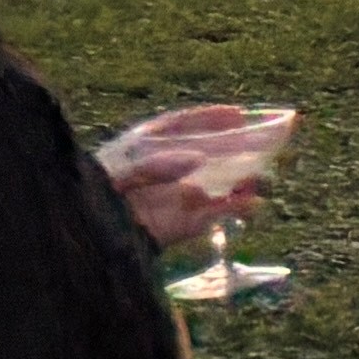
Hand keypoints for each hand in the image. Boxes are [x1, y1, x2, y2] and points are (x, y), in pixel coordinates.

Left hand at [97, 106, 295, 252]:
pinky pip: (220, 212)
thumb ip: (154, 166)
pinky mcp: (188, 222)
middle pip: (210, 150)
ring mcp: (180, 195)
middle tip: (269, 138)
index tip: (238, 113)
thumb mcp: (116, 175)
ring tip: (264, 174)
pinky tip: (253, 203)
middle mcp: (168, 168)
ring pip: (221, 180)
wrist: (89, 244)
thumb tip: (198, 161)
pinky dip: (239, 207)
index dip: (210, 118)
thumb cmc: (94, 200)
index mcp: (145, 148)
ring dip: (244, 176)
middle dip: (239, 145)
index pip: (181, 126)